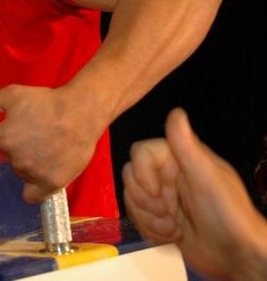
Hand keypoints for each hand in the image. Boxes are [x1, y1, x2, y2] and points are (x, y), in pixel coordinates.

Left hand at [0, 84, 102, 202]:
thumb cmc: (45, 101)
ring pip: (24, 174)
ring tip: (51, 148)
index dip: (14, 132)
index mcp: (3, 140)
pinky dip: (35, 191)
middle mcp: (15, 160)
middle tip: (41, 135)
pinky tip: (41, 181)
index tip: (29, 124)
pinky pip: (34, 196)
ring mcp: (34, 173)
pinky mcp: (52, 183)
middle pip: (12, 158)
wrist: (80, 111)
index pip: (1, 141)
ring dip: (31, 165)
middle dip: (22, 148)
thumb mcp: (11, 95)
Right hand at [123, 108, 266, 280]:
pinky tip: (172, 236)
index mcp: (180, 159)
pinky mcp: (158, 219)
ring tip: (174, 228)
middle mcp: (168, 175)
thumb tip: (176, 112)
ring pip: (131, 199)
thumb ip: (187, 146)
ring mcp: (163, 198)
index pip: (141, 153)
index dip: (141, 172)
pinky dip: (152, 231)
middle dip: (145, 200)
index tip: (155, 192)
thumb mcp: (207, 178)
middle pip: (130, 176)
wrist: (238, 256)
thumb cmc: (227, 214)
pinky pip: (137, 219)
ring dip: (149, 219)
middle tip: (168, 213)